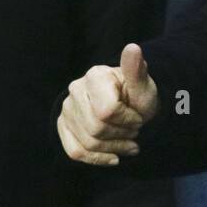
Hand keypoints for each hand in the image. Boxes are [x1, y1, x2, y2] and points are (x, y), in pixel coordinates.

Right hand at [58, 44, 158, 165]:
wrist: (130, 105)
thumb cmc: (138, 95)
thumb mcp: (143, 85)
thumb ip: (136, 70)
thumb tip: (133, 48)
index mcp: (96, 75)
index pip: (108, 111)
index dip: (128, 120)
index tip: (138, 117)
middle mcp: (76, 89)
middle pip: (97, 130)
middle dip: (122, 135)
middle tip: (134, 130)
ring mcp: (66, 109)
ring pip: (87, 143)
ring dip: (114, 148)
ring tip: (128, 142)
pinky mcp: (63, 126)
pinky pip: (75, 152)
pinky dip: (97, 159)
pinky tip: (114, 157)